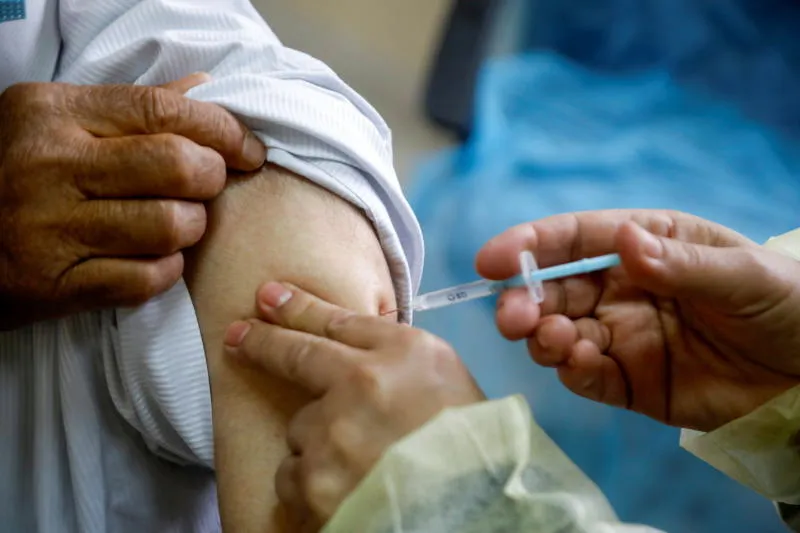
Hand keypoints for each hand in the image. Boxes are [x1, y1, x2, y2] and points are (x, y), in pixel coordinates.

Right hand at [0, 74, 266, 328]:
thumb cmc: (15, 175)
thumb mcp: (58, 124)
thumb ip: (132, 108)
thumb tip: (204, 89)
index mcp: (54, 114)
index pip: (164, 110)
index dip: (223, 130)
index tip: (249, 150)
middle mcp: (50, 167)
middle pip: (179, 166)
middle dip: (212, 179)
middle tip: (206, 188)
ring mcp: (50, 229)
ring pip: (171, 226)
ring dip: (191, 229)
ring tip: (176, 226)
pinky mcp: (54, 285)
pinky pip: (147, 279)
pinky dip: (165, 271)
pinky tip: (153, 261)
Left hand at [223, 282, 483, 530]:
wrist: (470, 507)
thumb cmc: (469, 445)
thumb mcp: (447, 381)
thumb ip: (397, 356)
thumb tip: (350, 350)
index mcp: (405, 354)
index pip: (341, 321)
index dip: (301, 307)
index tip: (270, 296)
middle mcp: (364, 383)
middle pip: (299, 355)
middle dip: (263, 342)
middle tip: (238, 336)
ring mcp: (334, 433)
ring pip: (301, 429)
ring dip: (318, 443)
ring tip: (357, 465)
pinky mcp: (314, 481)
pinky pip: (293, 474)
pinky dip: (311, 482)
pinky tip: (343, 490)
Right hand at [476, 209, 799, 431]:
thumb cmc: (791, 306)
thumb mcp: (744, 276)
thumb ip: (682, 264)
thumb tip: (626, 241)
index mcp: (648, 244)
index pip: (577, 238)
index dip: (530, 245)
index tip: (492, 260)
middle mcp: (624, 288)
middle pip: (555, 288)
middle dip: (524, 299)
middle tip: (512, 317)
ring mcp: (623, 336)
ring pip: (559, 331)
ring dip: (542, 336)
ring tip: (552, 340)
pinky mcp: (630, 381)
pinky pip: (587, 376)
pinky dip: (571, 371)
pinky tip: (576, 363)